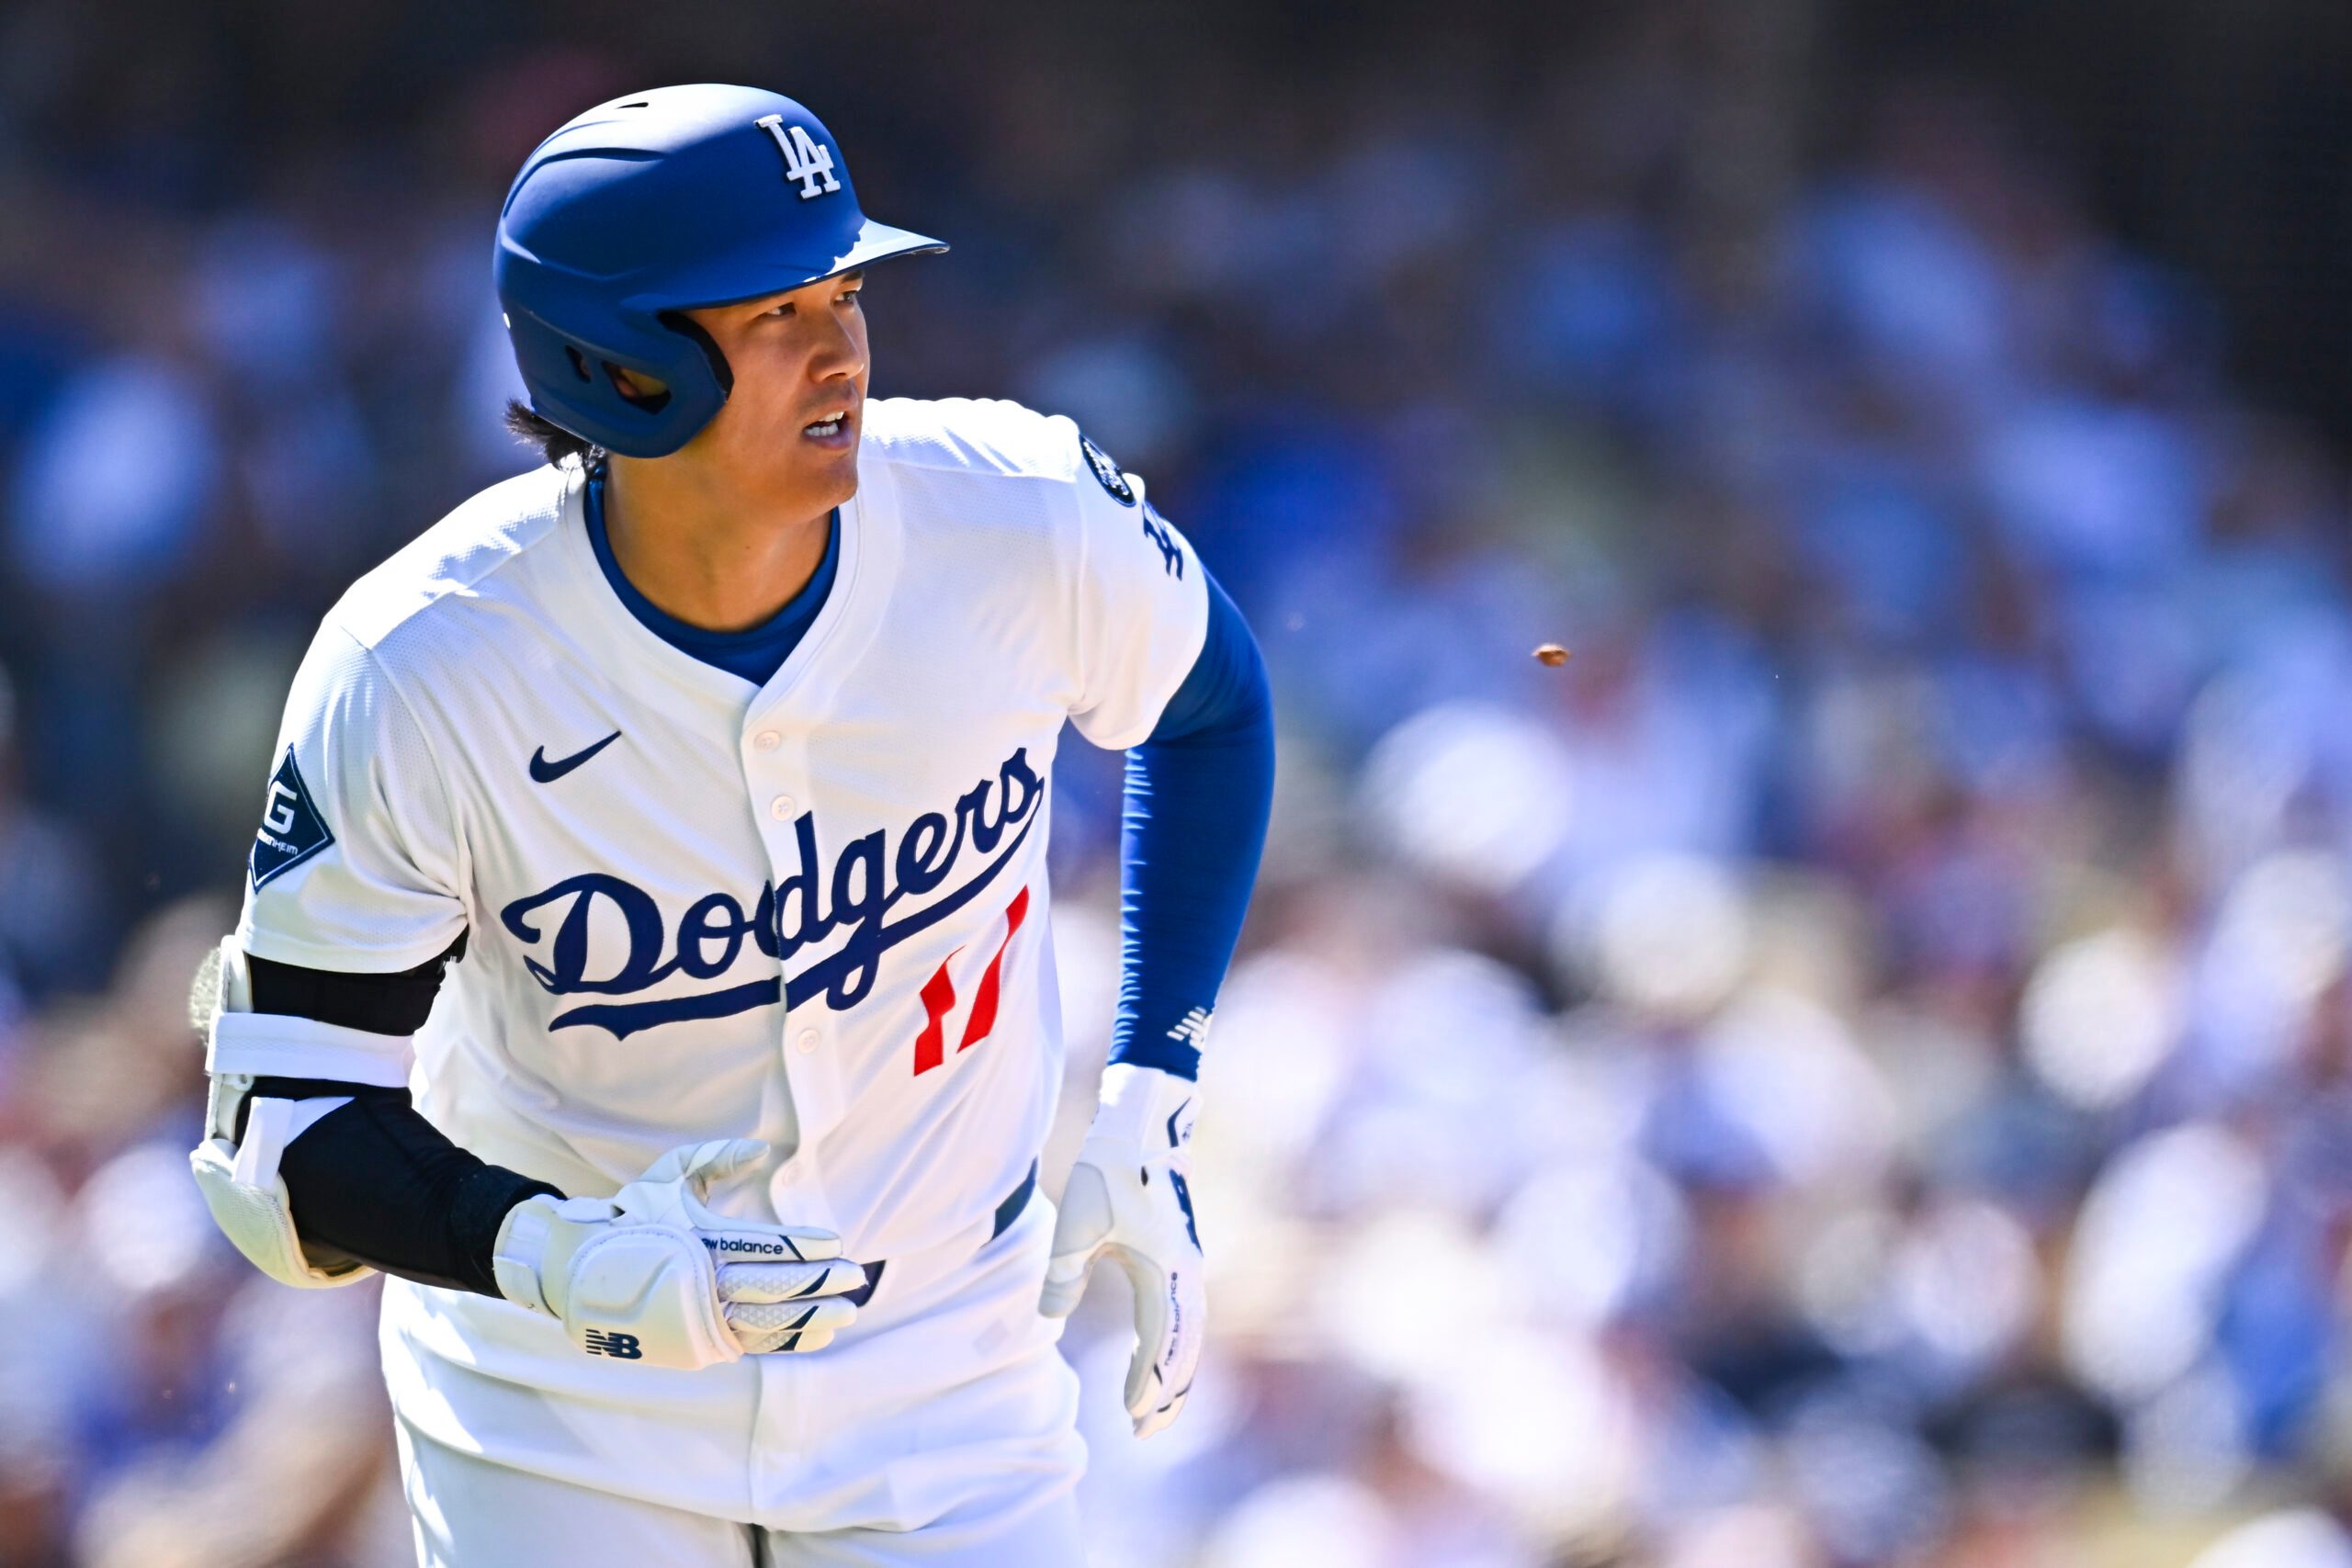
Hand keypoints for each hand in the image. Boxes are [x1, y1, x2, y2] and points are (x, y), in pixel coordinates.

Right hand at [493, 1139, 866, 1369]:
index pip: (764, 1247)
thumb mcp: (668, 1175)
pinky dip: (788, 1341)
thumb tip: (761, 1150)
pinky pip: (752, 1344)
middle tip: (857, 1277)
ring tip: (848, 1312)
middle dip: (819, 1282)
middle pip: (773, 1287)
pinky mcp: (696, 1343)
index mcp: (698, 1240)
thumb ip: (716, 1158)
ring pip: (767, 1323)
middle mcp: (700, 1283)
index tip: (835, 1242)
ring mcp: (698, 1319)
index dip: (804, 1247)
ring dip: (813, 1318)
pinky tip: (820, 1333)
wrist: (576, 1270)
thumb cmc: (630, 1215)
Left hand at [1040, 1064, 1204, 1435]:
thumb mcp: (1075, 1224)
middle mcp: (1185, 1273)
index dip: (1148, 1383)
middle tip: (1144, 1432)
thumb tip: (1051, 1320)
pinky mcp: (1181, 1258)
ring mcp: (1188, 1265)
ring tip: (1155, 1409)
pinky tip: (1152, 1361)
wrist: (1141, 1128)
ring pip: (1189, 1334)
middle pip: (1184, 1348)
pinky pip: (1184, 1315)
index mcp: (1164, 1269)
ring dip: (1175, 1374)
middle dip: (1168, 1393)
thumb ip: (1063, 1275)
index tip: (1129, 1415)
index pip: (1160, 1342)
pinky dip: (1173, 1347)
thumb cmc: (1107, 1173)